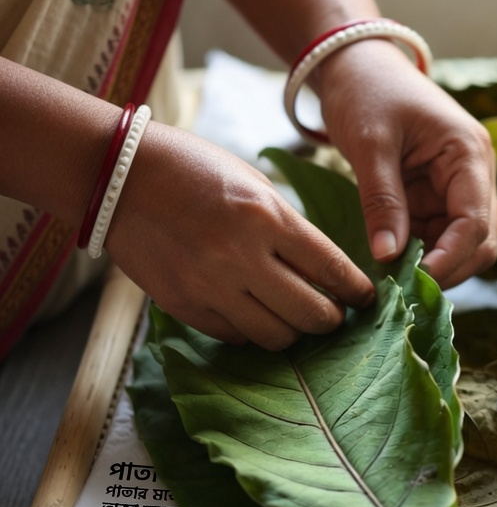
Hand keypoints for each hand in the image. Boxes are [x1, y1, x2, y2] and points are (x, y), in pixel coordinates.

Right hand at [106, 123, 374, 349]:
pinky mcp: (184, 305)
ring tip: (296, 318)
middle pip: (311, 314)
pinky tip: (257, 315)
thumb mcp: (255, 185)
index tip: (367, 299)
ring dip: (294, 332)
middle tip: (335, 314)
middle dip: (333, 319)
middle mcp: (242, 256)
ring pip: (276, 336)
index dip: (357, 291)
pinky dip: (253, 332)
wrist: (118, 177)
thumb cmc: (194, 170)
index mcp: (268, 217)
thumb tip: (325, 269)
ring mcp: (210, 285)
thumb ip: (290, 227)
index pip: (332, 269)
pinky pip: (235, 336)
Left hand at [313, 39, 496, 287]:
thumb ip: (382, 201)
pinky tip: (387, 264)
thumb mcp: (370, 144)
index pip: (475, 222)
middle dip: (446, 269)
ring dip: (430, 266)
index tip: (414, 281)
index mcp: (470, 155)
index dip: (449, 258)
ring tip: (390, 280)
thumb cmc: (367, 91)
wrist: (355, 64)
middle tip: (402, 291)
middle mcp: (475, 176)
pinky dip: (415, 255)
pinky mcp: (436, 198)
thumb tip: (388, 259)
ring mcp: (457, 189)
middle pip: (479, 242)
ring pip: (459, 247)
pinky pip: (435, 238)